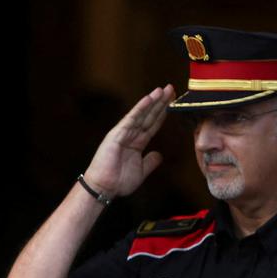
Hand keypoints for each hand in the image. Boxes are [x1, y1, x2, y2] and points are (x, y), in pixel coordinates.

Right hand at [82, 84, 175, 199]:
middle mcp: (130, 136)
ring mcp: (122, 134)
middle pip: (148, 116)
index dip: (162, 113)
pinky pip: (130, 119)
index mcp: (136, 143)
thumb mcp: (141, 171)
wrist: (103, 189)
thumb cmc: (117, 182)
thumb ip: (150, 162)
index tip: (172, 102)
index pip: (152, 124)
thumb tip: (159, 154)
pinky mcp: (116, 135)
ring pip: (141, 114)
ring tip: (163, 89)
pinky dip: (140, 108)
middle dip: (160, 103)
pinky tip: (149, 98)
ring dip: (152, 101)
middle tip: (171, 88)